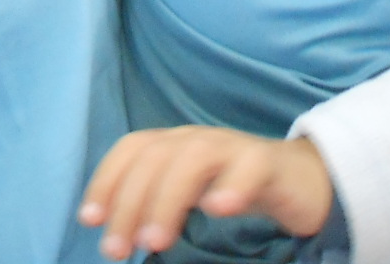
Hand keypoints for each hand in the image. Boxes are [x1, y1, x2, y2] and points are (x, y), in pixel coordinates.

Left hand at [78, 126, 333, 259]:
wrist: (299, 180)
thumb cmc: (231, 187)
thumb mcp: (186, 192)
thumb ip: (154, 203)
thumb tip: (115, 232)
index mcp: (174, 143)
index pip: (132, 148)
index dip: (106, 179)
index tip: (90, 220)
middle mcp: (198, 139)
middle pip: (156, 157)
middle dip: (130, 202)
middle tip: (119, 251)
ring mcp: (233, 147)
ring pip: (195, 158)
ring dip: (168, 198)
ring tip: (155, 241)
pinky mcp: (269, 163)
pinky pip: (251, 166)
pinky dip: (232, 185)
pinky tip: (218, 210)